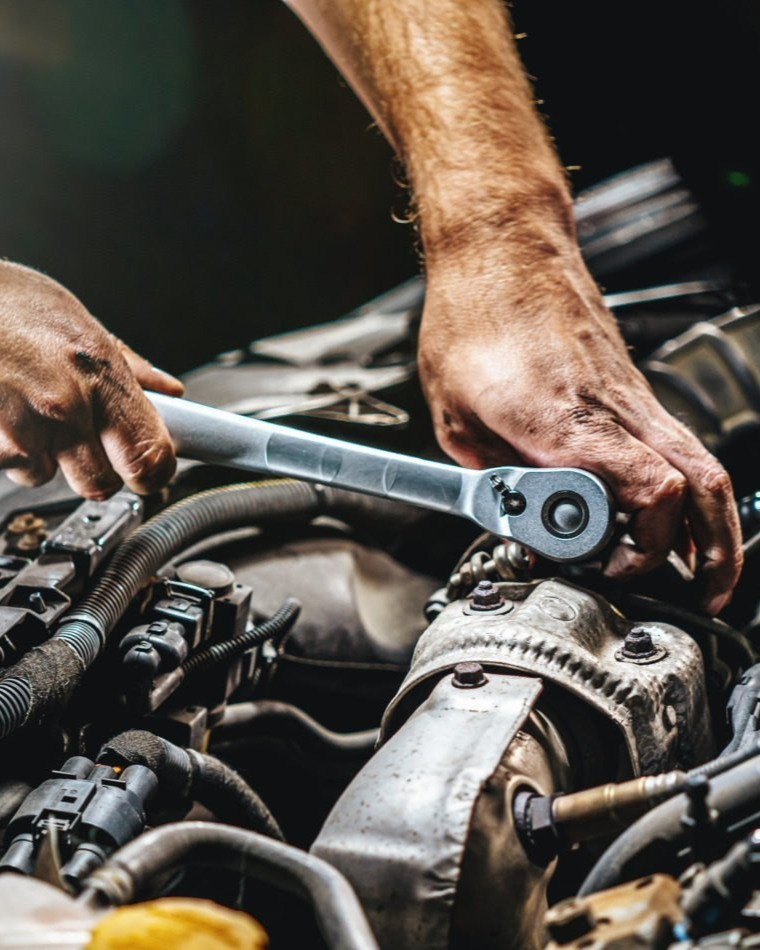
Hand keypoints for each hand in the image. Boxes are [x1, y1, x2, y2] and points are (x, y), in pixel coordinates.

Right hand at [0, 261, 182, 498]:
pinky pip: (8, 467)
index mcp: (99, 374)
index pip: (149, 455)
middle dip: (95, 471)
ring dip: (38, 454)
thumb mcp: (78, 321)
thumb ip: (127, 365)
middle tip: (82, 442)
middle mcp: (65, 405)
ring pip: (44, 475)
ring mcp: (20, 430)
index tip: (151, 473)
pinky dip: (3, 449)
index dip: (153, 473)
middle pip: (101, 484)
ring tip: (22, 407)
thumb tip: (169, 392)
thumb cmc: (7, 303)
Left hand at [418, 246, 742, 614]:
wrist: (501, 248)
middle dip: (712, 553)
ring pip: (702, 467)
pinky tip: (669, 518)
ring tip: (702, 572)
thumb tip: (518, 521)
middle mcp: (614, 409)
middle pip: (701, 487)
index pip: (650, 492)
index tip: (600, 565)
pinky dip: (689, 492)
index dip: (640, 545)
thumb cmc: (474, 316)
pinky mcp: (631, 389)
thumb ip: (491, 477)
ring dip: (712, 527)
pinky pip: (678, 447)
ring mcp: (632, 396)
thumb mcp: (453, 415)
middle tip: (700, 596)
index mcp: (565, 421)